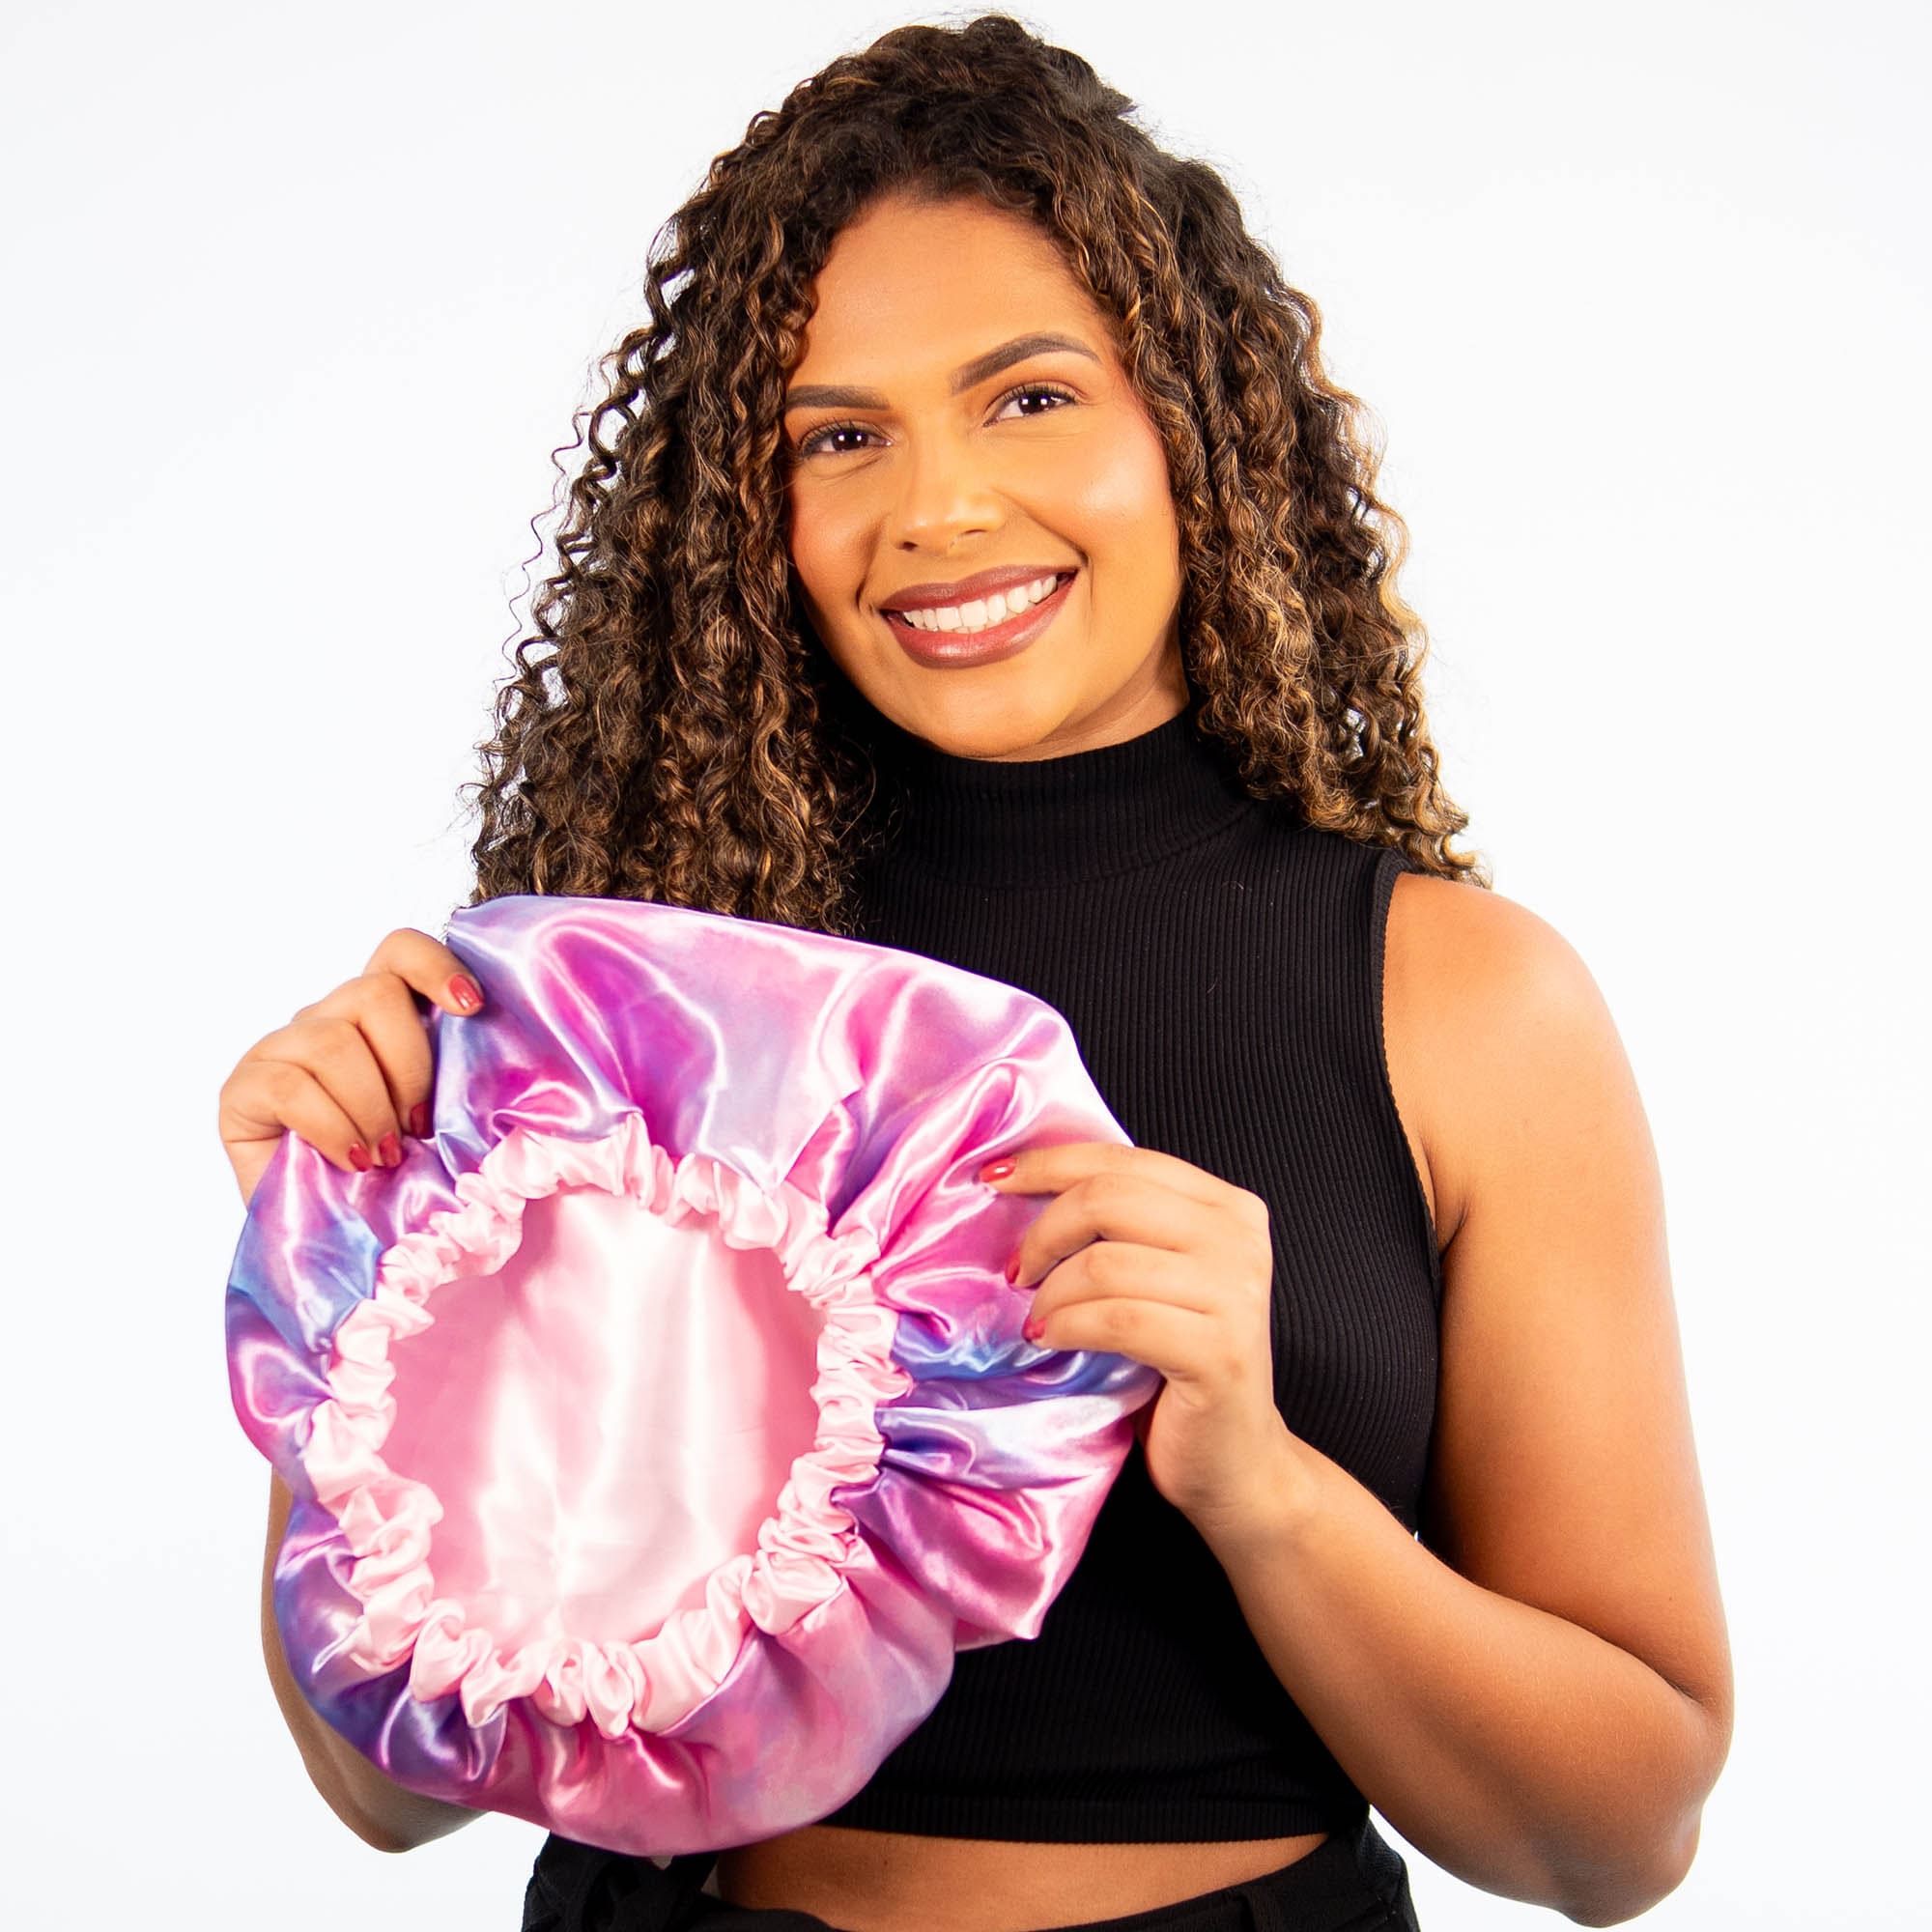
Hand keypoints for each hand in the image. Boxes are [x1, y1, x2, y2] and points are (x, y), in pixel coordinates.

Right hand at [217, 926, 485, 1209]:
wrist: (339, 1246)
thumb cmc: (397, 1183)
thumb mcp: (443, 1124)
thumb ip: (460, 1078)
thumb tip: (492, 1037)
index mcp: (377, 1018)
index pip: (399, 952)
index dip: (436, 966)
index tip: (471, 1009)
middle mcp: (324, 1020)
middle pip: (372, 994)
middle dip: (409, 1067)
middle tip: (417, 1128)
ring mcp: (278, 1051)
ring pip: (332, 1041)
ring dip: (372, 1108)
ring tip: (384, 1156)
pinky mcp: (241, 1091)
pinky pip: (290, 1084)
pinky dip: (333, 1128)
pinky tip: (352, 1161)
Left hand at [982, 1141, 1298, 1537]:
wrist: (1236, 1460)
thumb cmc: (1181, 1367)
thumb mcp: (1160, 1276)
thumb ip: (1124, 1227)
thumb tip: (1026, 1182)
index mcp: (1227, 1207)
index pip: (1122, 1160)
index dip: (1049, 1163)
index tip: (992, 1179)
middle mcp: (1239, 1240)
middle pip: (1108, 1198)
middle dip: (1044, 1232)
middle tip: (1016, 1271)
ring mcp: (1235, 1295)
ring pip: (1105, 1262)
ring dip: (1052, 1292)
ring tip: (1037, 1317)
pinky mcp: (1218, 1352)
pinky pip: (1116, 1319)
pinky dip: (1068, 1326)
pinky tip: (1050, 1338)